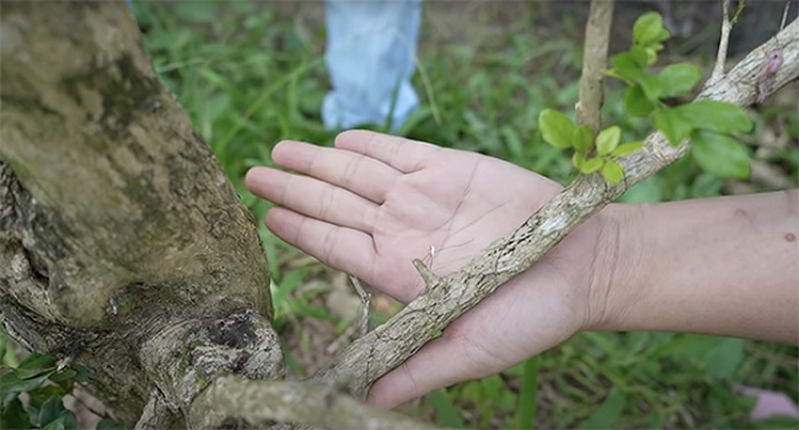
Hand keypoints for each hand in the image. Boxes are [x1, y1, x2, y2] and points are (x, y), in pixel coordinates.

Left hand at [245, 130, 612, 406]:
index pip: (334, 247)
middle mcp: (404, 230)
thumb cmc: (531, 315)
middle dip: (293, 188)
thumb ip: (416, 370)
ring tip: (279, 151)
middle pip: (334, 204)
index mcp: (399, 272)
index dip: (299, 230)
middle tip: (252, 174)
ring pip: (356, 173)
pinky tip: (338, 141)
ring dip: (317, 161)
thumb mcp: (470, 352)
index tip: (266, 216)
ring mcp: (424, 196)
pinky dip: (368, 144)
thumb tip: (365, 401)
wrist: (584, 266)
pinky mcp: (451, 167)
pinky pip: (399, 151)